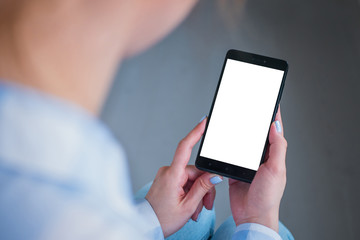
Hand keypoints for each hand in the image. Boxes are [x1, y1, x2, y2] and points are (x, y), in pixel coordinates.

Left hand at [146, 117, 222, 236]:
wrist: (147, 226)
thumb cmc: (162, 219)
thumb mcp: (188, 206)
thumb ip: (202, 188)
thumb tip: (214, 176)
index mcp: (172, 175)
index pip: (185, 147)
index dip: (195, 132)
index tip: (204, 121)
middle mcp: (168, 171)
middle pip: (195, 172)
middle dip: (204, 188)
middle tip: (206, 206)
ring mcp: (167, 175)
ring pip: (192, 179)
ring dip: (197, 194)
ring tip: (196, 211)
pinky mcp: (167, 179)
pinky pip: (184, 181)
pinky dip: (190, 193)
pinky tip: (190, 206)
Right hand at [229, 108, 286, 231]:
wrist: (251, 215)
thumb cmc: (268, 197)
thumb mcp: (276, 170)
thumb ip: (277, 147)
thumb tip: (276, 126)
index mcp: (273, 155)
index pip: (274, 131)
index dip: (273, 116)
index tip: (270, 101)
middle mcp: (261, 157)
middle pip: (257, 134)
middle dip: (254, 120)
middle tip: (250, 104)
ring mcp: (247, 163)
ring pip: (242, 142)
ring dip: (239, 131)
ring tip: (236, 116)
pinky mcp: (235, 169)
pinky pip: (230, 153)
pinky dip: (227, 145)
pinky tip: (224, 137)